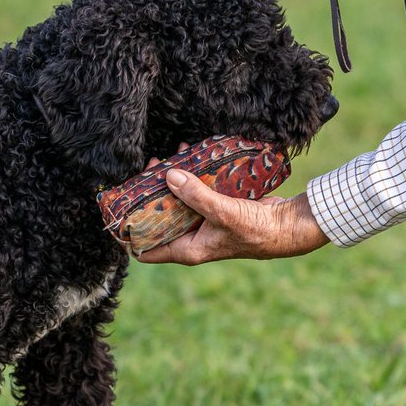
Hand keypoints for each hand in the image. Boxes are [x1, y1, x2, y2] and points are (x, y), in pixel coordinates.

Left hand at [136, 169, 329, 264]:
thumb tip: (168, 176)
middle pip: (158, 218)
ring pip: (176, 202)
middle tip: (150, 169)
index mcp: (186, 249)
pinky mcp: (214, 209)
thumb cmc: (256, 230)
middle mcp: (190, 238)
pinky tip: (190, 156)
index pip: (145, 249)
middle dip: (151, 194)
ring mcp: (202, 224)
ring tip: (171, 156)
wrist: (287, 227)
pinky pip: (195, 192)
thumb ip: (196, 196)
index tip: (118, 209)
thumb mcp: (223, 213)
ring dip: (172, 180)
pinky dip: (191, 177)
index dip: (127, 233)